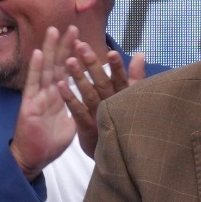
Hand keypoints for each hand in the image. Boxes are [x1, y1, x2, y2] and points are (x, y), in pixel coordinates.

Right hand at [8, 25, 77, 180]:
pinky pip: (33, 84)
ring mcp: (37, 97)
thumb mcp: (71, 125)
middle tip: (72, 26)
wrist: (32, 160)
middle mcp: (47, 93)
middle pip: (57, 64)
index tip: (82, 38)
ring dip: (50, 49)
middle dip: (64, 45)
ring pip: (45, 68)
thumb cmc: (49, 144)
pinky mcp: (29, 105)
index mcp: (58, 96)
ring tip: (55, 30)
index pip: (67, 71)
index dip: (74, 55)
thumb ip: (78, 111)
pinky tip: (39, 53)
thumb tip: (92, 105)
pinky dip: (36, 68)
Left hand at [62, 40, 145, 157]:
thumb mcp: (133, 98)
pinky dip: (70, 98)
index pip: (121, 79)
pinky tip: (60, 85)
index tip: (111, 52)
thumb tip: (139, 54)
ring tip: (69, 61)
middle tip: (81, 46)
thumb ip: (135, 76)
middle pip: (103, 83)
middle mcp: (113, 105)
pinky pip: (77, 111)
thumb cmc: (125, 121)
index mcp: (124, 97)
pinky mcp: (87, 128)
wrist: (116, 155)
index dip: (117, 66)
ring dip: (79, 77)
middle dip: (92, 64)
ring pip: (89, 94)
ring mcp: (100, 117)